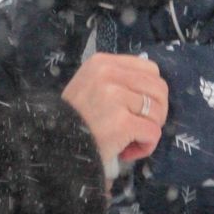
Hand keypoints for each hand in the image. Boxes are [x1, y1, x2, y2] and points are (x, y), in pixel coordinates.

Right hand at [60, 53, 168, 179]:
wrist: (55, 142)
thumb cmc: (74, 117)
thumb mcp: (89, 84)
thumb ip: (116, 79)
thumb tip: (152, 85)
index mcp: (102, 62)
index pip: (150, 69)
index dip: (152, 91)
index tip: (139, 108)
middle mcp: (108, 74)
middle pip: (159, 89)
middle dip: (156, 112)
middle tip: (139, 126)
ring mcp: (115, 97)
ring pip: (159, 111)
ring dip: (150, 130)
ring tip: (130, 139)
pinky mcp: (121, 122)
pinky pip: (153, 132)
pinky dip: (146, 146)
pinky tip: (128, 150)